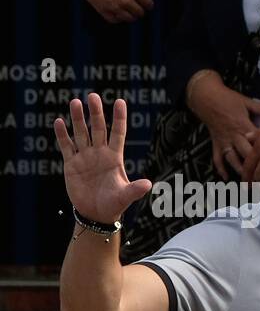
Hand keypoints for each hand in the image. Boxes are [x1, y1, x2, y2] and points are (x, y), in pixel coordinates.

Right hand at [53, 93, 151, 222]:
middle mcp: (100, 154)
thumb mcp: (125, 197)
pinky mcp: (71, 164)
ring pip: (81, 133)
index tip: (120, 101)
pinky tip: (59, 121)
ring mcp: (85, 157)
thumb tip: (148, 184)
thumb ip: (135, 189)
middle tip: (93, 96)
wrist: (95, 214)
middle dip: (96, 113)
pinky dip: (62, 135)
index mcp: (115, 158)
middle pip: (98, 128)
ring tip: (75, 102)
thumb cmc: (113, 205)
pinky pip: (67, 146)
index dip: (119, 118)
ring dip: (78, 119)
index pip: (118, 133)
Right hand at [75, 0, 152, 22]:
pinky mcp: (105, 11)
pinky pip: (115, 20)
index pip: (148, 3)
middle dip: (139, 11)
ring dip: (130, 16)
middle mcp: (127, 0)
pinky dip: (117, 18)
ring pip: (129, 19)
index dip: (148, 4)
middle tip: (136, 8)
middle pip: (140, 13)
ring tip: (127, 12)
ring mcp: (116, 7)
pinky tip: (116, 14)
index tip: (146, 5)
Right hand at [187, 74, 259, 179]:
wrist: (205, 97)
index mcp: (243, 125)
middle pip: (246, 154)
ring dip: (239, 171)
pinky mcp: (216, 142)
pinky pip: (217, 158)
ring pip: (232, 159)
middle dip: (255, 166)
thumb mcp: (247, 102)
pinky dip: (220, 168)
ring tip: (248, 183)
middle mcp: (234, 136)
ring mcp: (224, 140)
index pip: (258, 141)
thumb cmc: (228, 98)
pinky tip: (226, 177)